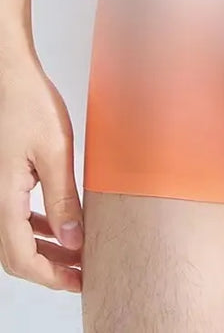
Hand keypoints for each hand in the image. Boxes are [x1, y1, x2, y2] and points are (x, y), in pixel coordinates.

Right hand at [0, 49, 82, 291]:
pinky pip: (16, 214)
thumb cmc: (29, 106)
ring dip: (44, 248)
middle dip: (48, 267)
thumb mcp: (55, 153)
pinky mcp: (4, 178)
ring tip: (74, 252)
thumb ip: (63, 199)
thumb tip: (72, 240)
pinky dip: (37, 226)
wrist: (10, 78)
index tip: (76, 282)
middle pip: (15, 253)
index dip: (49, 275)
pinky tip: (58, 223)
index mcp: (4, 199)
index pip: (20, 257)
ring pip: (15, 235)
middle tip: (80, 273)